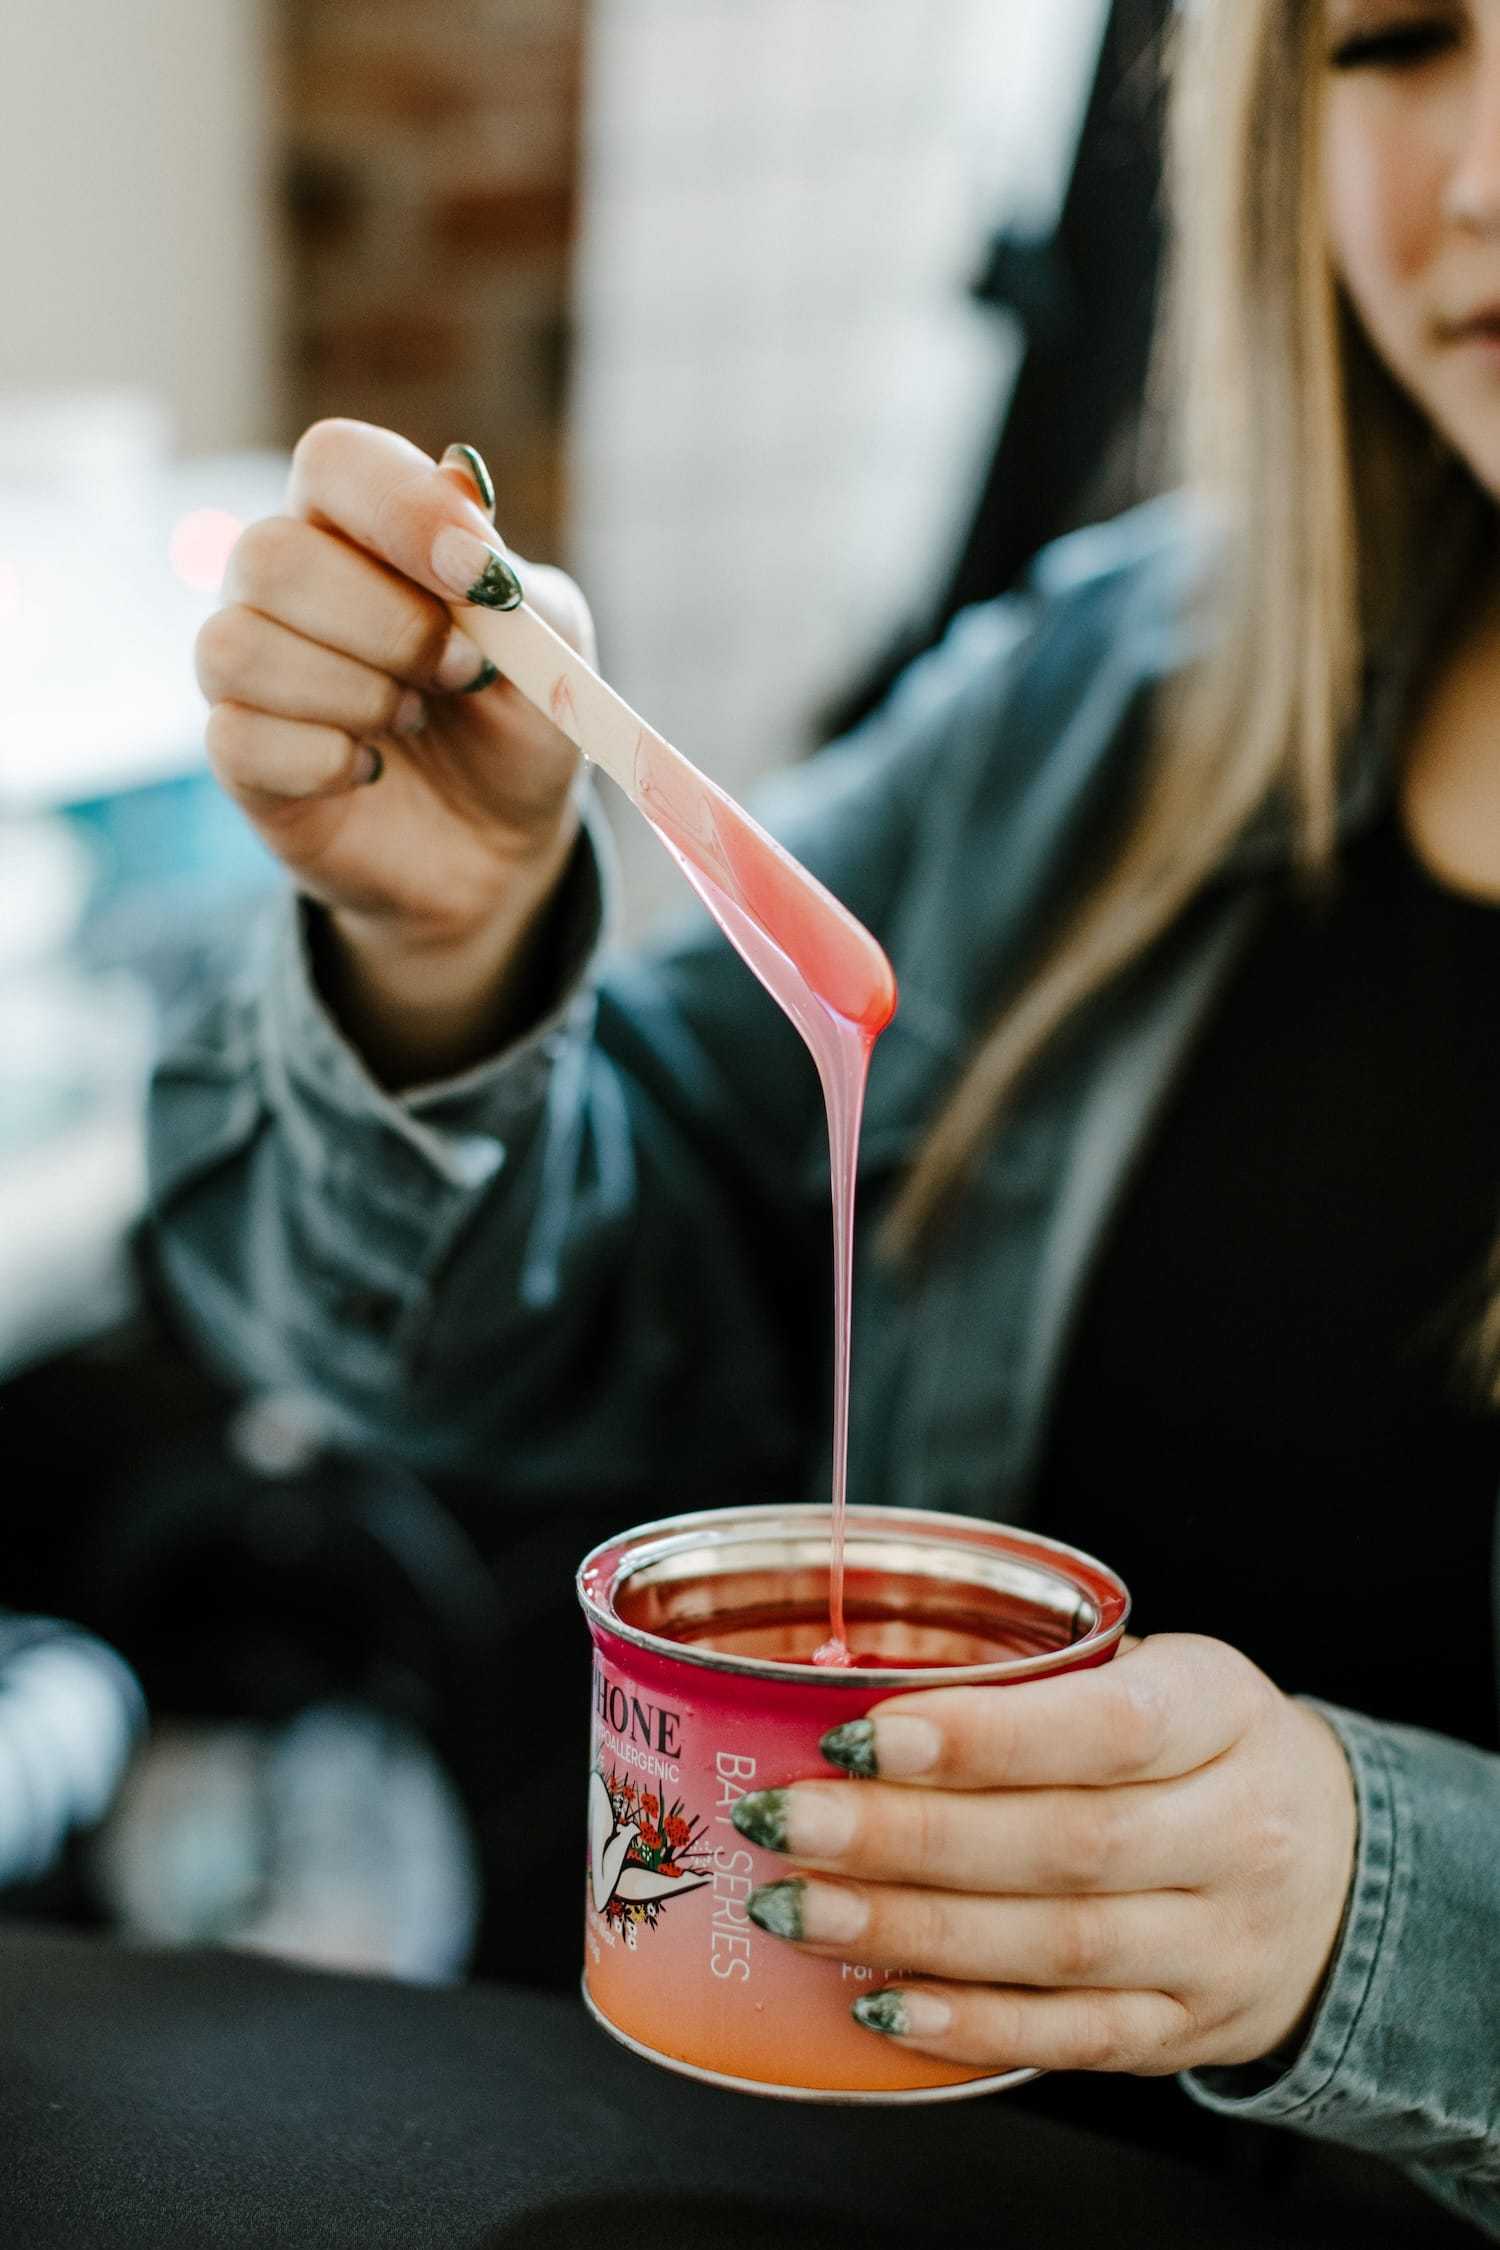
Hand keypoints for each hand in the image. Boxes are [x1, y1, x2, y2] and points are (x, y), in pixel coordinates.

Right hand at [195, 421, 596, 1077]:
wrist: (501, 845)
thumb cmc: (517, 721)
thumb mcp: (549, 644)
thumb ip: (507, 571)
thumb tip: (459, 474)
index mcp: (359, 527)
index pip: (335, 462)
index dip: (399, 508)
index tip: (477, 574)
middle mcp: (284, 584)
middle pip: (273, 557)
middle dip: (389, 626)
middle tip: (461, 673)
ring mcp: (251, 669)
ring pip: (237, 647)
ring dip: (354, 693)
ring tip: (413, 721)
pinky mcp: (241, 757)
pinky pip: (237, 737)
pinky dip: (326, 759)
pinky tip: (370, 771)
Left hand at [735, 1635, 1357, 2076]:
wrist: (1340, 1872)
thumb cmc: (1207, 1750)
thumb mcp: (1163, 1676)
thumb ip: (1044, 1679)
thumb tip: (862, 1678)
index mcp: (1222, 1714)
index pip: (1106, 1728)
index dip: (980, 1736)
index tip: (861, 1733)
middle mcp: (1237, 1834)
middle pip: (1063, 1845)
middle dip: (906, 1836)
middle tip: (788, 1820)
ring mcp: (1218, 1945)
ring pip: (1055, 1946)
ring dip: (909, 1931)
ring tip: (798, 1906)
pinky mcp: (1186, 2031)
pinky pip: (1071, 2037)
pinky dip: (969, 2025)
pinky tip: (880, 2002)